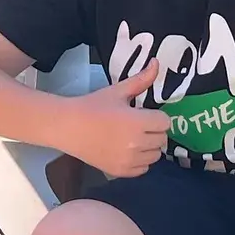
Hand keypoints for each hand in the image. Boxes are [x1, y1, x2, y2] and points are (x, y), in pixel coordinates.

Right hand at [60, 64, 169, 178]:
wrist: (68, 127)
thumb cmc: (93, 106)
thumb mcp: (117, 91)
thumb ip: (141, 80)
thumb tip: (157, 62)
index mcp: (137, 122)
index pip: (165, 122)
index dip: (156, 116)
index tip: (145, 114)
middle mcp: (136, 144)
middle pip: (162, 139)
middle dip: (154, 131)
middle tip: (139, 125)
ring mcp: (129, 160)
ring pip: (155, 156)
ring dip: (149, 147)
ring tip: (134, 138)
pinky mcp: (121, 171)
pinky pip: (144, 169)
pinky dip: (140, 161)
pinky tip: (128, 150)